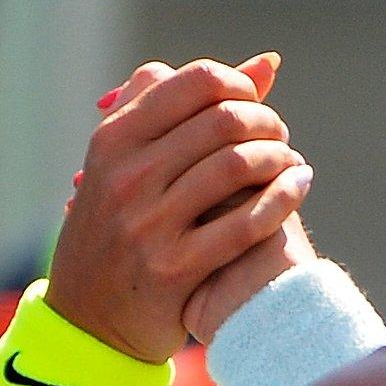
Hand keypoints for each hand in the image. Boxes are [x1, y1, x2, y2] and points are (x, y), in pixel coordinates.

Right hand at [45, 55, 307, 363]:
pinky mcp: (174, 269)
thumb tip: (268, 64)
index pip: (195, 82)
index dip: (239, 84)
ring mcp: (148, 225)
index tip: (253, 102)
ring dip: (280, 157)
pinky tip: (297, 187)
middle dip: (266, 121)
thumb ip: (187, 106)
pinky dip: (284, 197)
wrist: (88, 321)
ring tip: (289, 162)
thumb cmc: (118, 225)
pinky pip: (247, 222)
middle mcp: (125, 177)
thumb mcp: (128, 161)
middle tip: (277, 135)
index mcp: (112, 140)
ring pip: (238, 165)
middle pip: (223, 119)